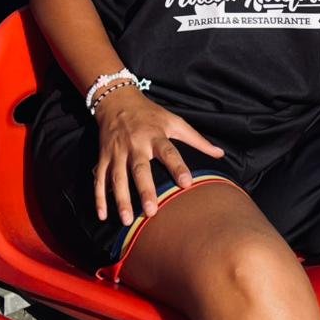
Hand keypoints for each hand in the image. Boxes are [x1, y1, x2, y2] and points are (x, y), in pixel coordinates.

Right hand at [93, 86, 223, 225]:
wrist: (116, 99)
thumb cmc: (150, 114)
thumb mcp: (174, 121)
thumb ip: (196, 139)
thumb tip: (221, 154)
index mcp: (155, 135)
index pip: (169, 152)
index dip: (178, 167)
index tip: (187, 183)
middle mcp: (135, 144)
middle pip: (139, 168)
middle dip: (144, 189)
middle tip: (151, 211)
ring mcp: (117, 151)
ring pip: (117, 177)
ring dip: (120, 199)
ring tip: (127, 220)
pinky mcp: (103, 156)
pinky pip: (99, 178)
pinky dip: (99, 197)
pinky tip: (102, 215)